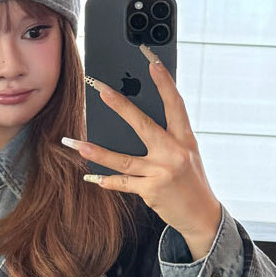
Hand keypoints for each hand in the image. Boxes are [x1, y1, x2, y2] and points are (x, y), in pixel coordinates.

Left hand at [64, 45, 223, 259]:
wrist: (202, 216)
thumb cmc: (190, 180)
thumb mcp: (186, 153)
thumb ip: (167, 137)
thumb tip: (135, 119)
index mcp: (185, 138)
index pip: (174, 103)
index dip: (163, 81)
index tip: (151, 60)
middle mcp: (174, 152)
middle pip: (143, 125)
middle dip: (120, 105)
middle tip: (100, 90)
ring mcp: (162, 172)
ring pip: (123, 159)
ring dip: (96, 151)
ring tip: (74, 142)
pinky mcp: (152, 191)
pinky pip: (123, 182)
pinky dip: (106, 180)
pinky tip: (90, 175)